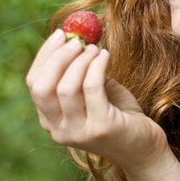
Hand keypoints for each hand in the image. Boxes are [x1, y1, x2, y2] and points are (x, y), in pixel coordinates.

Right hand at [26, 29, 170, 173]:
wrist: (145, 147)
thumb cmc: (120, 115)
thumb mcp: (94, 93)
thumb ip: (80, 73)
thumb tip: (75, 38)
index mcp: (51, 120)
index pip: (34, 83)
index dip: (45, 56)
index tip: (60, 34)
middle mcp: (59, 130)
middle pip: (43, 87)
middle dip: (58, 58)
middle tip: (77, 40)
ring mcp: (78, 132)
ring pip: (66, 87)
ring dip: (81, 61)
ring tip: (96, 49)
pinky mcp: (101, 128)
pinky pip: (92, 88)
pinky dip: (97, 66)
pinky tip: (106, 56)